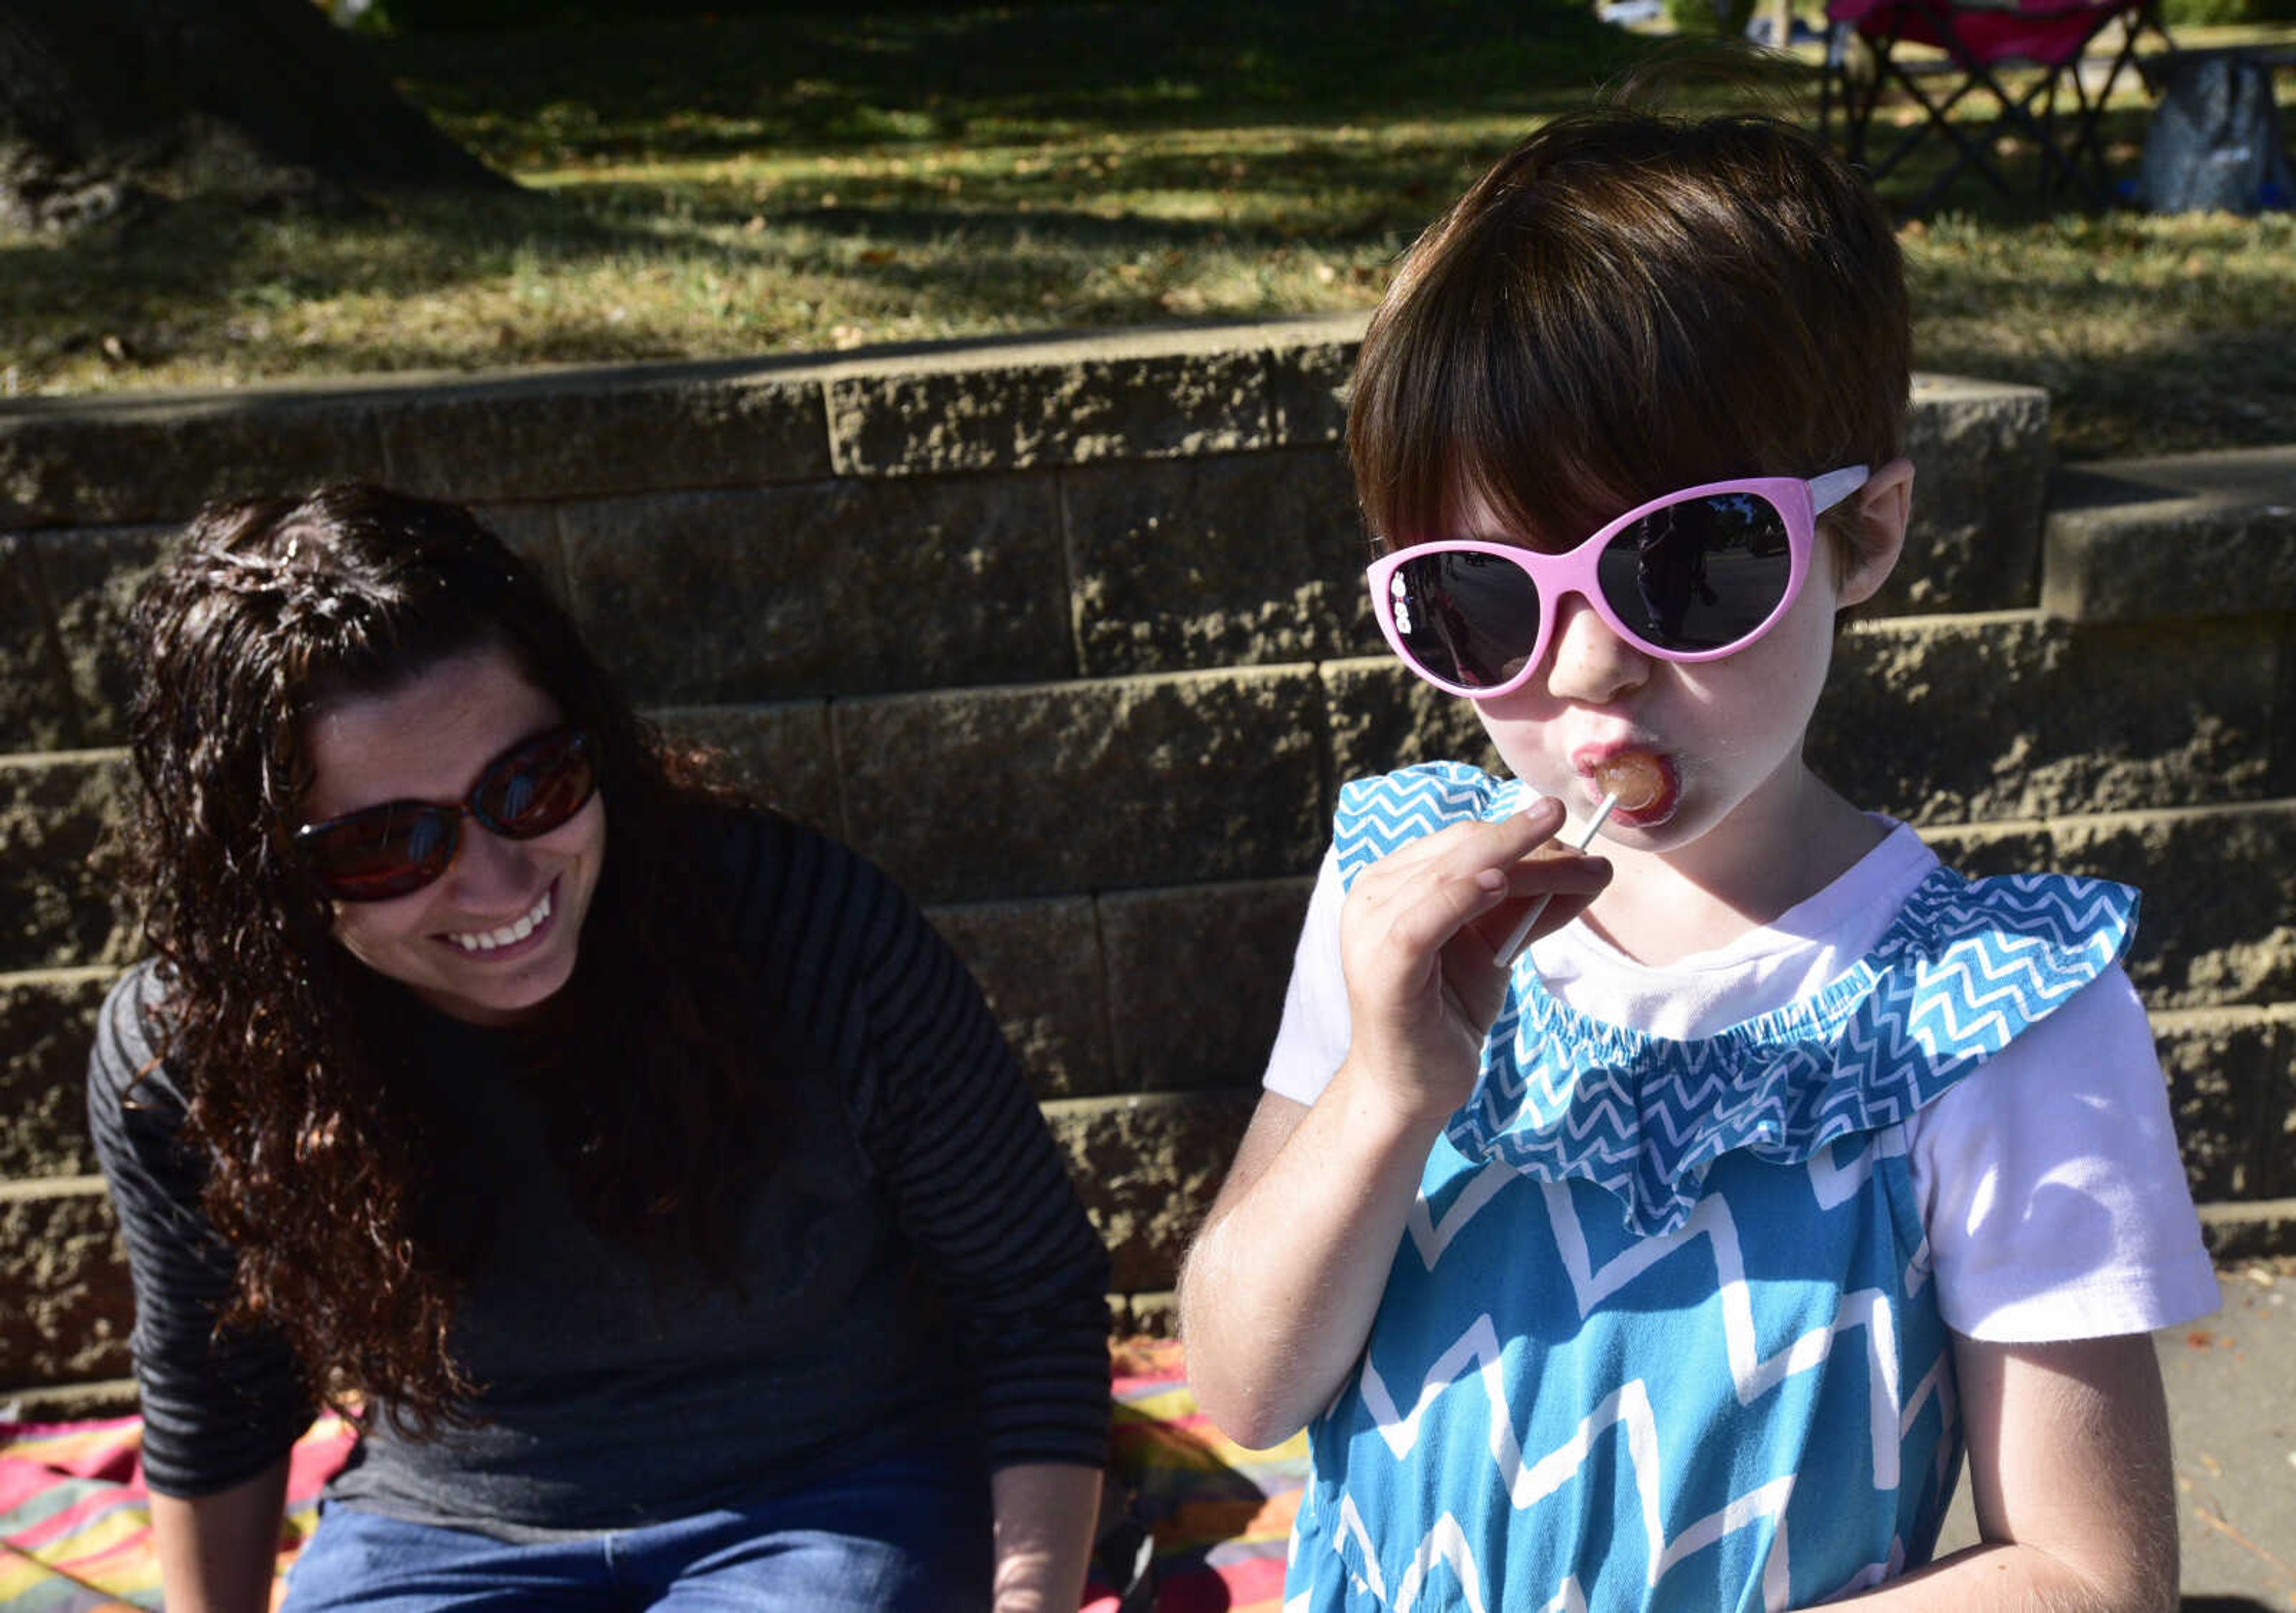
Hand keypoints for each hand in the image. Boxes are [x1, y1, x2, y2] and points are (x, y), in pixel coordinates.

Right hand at [1336, 798, 1608, 1125]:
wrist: (1412, 1087)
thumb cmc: (1448, 1014)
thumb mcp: (1495, 948)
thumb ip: (1529, 908)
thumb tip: (1590, 869)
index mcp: (1394, 881)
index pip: (1464, 840)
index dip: (1524, 835)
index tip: (1580, 846)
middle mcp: (1373, 895)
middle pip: (1462, 849)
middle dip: (1532, 845)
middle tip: (1593, 855)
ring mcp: (1371, 930)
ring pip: (1450, 875)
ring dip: (1522, 865)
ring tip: (1581, 867)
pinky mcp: (1383, 969)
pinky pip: (1422, 922)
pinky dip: (1462, 896)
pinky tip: (1501, 882)